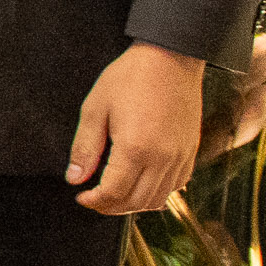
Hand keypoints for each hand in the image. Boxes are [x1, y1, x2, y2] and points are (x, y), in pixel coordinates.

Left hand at [67, 41, 205, 215]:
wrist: (171, 58)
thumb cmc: (130, 77)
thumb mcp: (95, 108)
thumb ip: (84, 147)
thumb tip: (74, 178)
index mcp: (136, 148)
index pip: (114, 193)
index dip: (94, 201)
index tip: (81, 196)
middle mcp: (163, 158)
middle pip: (137, 202)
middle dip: (111, 207)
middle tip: (93, 199)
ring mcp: (181, 156)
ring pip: (158, 199)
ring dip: (134, 204)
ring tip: (114, 195)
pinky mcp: (191, 151)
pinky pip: (177, 185)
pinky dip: (157, 193)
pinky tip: (141, 184)